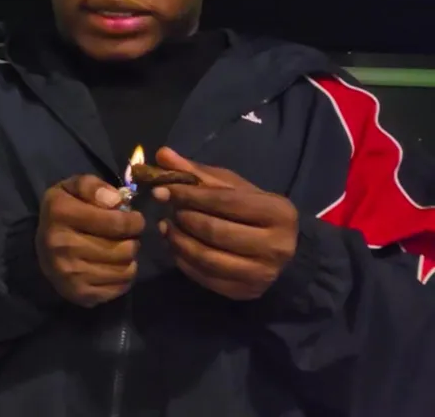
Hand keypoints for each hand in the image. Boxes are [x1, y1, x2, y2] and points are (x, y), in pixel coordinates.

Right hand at [37, 174, 144, 307]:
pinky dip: (124, 277)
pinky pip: (120, 287)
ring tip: (120, 250)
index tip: (134, 219)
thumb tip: (117, 201)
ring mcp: (70, 272)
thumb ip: (93, 186)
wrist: (42, 250)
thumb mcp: (72, 189)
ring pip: (125, 270)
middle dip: (132, 240)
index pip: (117, 222)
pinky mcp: (79, 293)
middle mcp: (62, 245)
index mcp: (60, 213)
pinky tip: (113, 266)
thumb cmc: (64, 213)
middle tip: (127, 237)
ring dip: (129, 259)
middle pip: (124, 249)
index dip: (134, 221)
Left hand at [152, 147, 298, 300]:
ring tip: (167, 227)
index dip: (189, 195)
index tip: (162, 190)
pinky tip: (176, 247)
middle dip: (184, 218)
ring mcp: (262, 273)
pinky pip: (204, 277)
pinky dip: (183, 261)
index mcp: (277, 212)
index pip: (224, 201)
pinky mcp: (246, 292)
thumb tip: (162, 154)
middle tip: (168, 210)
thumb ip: (199, 173)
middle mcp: (276, 245)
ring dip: (178, 241)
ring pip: (206, 257)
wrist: (283, 252)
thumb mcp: (234, 188)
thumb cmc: (254, 213)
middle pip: (214, 230)